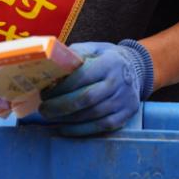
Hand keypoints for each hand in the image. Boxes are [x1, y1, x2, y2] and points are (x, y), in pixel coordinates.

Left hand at [38, 40, 153, 135]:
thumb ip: (74, 54)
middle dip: (61, 106)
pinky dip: (82, 130)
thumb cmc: (105, 58)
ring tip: (50, 117)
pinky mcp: (127, 114)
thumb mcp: (93, 48)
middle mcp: (119, 82)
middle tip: (43, 109)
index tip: (45, 92)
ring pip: (93, 114)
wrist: (135, 67)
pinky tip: (65, 128)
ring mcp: (125, 100)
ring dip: (68, 119)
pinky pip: (103, 126)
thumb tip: (50, 63)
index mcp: (109, 63)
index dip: (61, 87)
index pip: (82, 77)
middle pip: (87, 99)